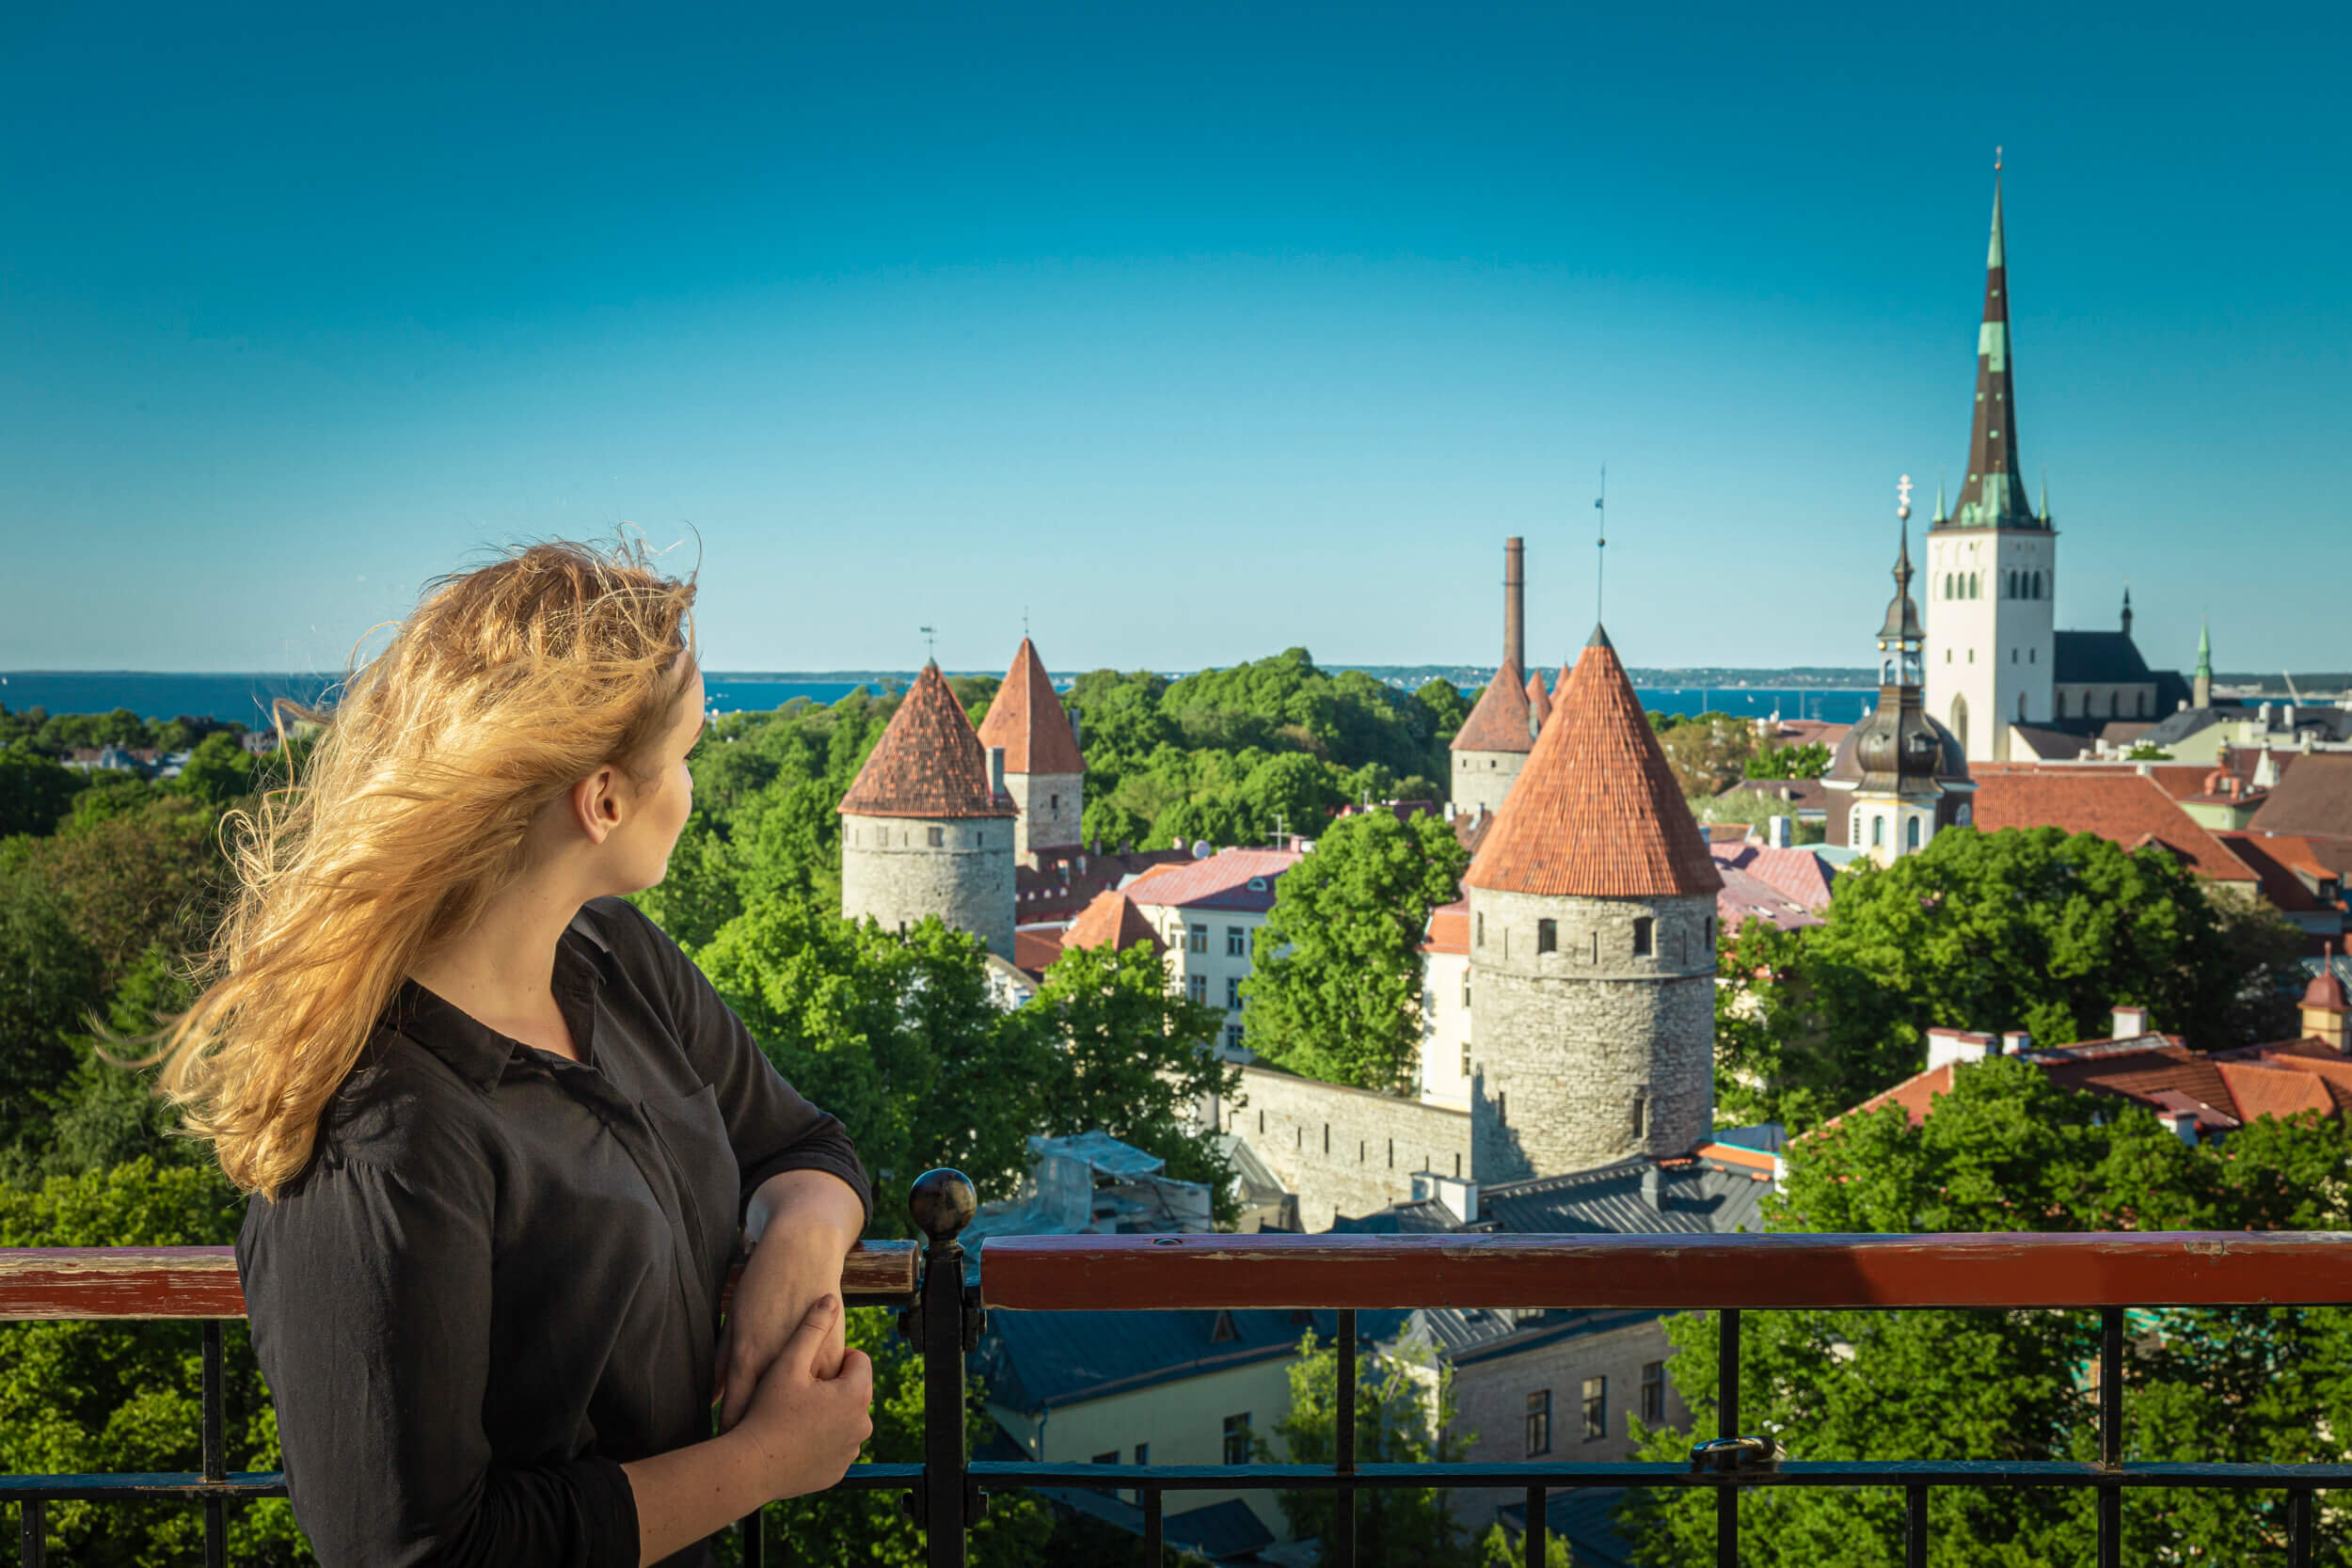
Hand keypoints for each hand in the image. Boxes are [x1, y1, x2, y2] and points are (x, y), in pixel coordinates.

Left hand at [714, 1225, 846, 1433]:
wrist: (803, 1251)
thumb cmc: (761, 1284)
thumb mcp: (734, 1322)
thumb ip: (725, 1363)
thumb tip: (713, 1398)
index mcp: (750, 1356)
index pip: (736, 1412)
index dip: (730, 1434)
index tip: (727, 1451)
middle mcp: (780, 1363)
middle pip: (769, 1415)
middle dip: (761, 1435)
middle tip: (753, 1452)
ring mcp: (811, 1360)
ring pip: (803, 1408)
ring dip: (793, 1422)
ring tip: (783, 1436)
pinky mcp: (835, 1355)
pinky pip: (824, 1390)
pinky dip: (816, 1401)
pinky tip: (809, 1409)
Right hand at [731, 1294, 872, 1501]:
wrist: (750, 1469)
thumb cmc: (767, 1413)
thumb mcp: (787, 1364)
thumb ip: (812, 1328)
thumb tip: (828, 1298)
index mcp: (856, 1395)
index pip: (857, 1360)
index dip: (830, 1357)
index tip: (806, 1365)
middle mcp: (862, 1425)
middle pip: (851, 1390)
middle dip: (829, 1385)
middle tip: (796, 1388)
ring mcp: (851, 1452)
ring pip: (842, 1417)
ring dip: (825, 1411)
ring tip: (792, 1411)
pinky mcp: (837, 1472)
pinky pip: (833, 1443)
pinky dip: (819, 1436)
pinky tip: (793, 1433)